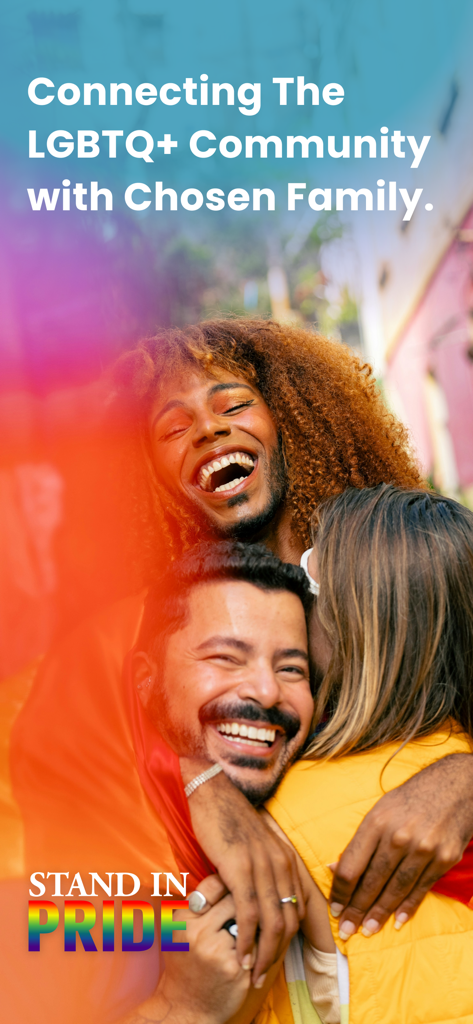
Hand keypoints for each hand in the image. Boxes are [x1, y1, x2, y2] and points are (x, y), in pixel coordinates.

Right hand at [120, 876, 251, 1023]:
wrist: (187, 1009)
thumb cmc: (186, 965)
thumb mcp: (177, 932)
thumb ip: (195, 904)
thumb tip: (223, 872)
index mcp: (182, 918)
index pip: (215, 883)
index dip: (230, 884)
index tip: (236, 888)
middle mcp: (196, 932)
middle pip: (236, 899)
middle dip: (247, 903)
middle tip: (251, 908)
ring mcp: (216, 950)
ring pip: (250, 919)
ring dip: (256, 923)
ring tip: (256, 928)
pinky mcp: (235, 968)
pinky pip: (258, 944)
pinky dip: (262, 945)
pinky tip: (259, 949)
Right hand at [180, 758, 303, 985]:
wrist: (213, 791)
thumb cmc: (229, 819)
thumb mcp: (256, 847)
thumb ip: (264, 872)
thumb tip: (261, 900)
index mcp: (287, 861)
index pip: (302, 909)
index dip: (298, 939)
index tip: (289, 961)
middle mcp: (281, 865)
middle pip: (290, 922)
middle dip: (280, 954)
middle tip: (266, 977)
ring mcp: (263, 867)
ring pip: (273, 923)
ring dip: (265, 954)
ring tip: (254, 974)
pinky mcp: (241, 869)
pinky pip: (249, 913)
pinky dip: (247, 939)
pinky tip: (241, 954)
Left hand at [330, 753, 472, 939]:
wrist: (454, 786)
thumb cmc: (410, 799)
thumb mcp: (379, 810)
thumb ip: (359, 841)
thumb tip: (334, 869)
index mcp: (377, 821)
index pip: (352, 865)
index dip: (341, 891)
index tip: (334, 908)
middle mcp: (399, 836)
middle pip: (372, 881)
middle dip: (356, 910)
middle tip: (346, 930)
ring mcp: (424, 848)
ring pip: (396, 889)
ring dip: (380, 913)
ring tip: (367, 930)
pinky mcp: (444, 857)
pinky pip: (422, 888)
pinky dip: (408, 907)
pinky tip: (396, 920)